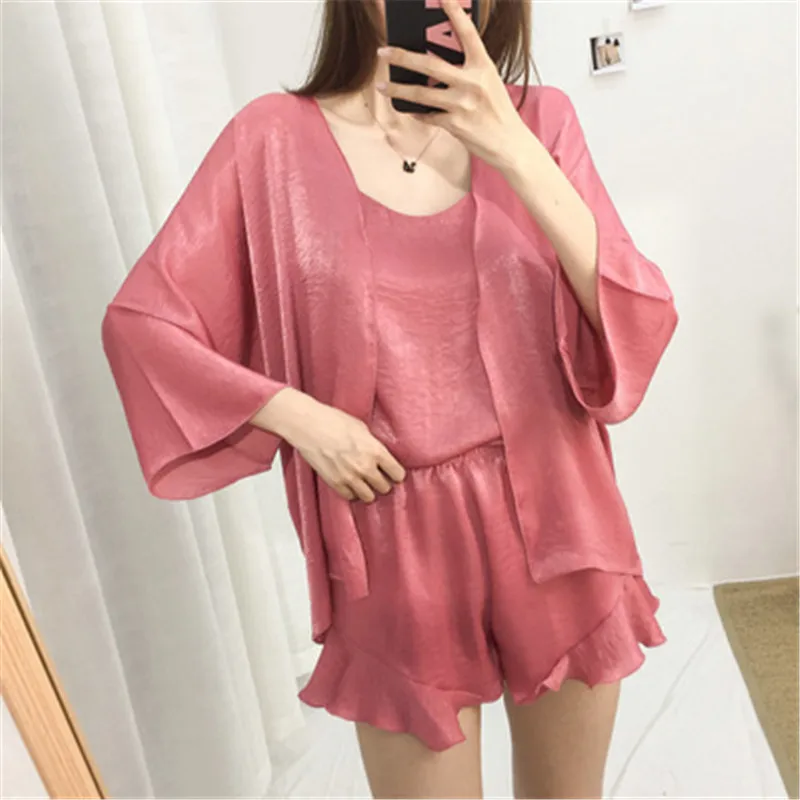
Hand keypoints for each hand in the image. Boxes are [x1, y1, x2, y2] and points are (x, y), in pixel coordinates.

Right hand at [255, 388, 406, 502]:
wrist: (308, 426)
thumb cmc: (333, 421)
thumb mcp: (361, 428)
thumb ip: (373, 444)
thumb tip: (379, 453)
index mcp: (375, 451)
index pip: (398, 473)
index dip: (397, 474)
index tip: (393, 473)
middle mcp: (365, 467)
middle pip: (385, 487)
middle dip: (383, 482)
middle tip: (378, 477)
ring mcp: (350, 477)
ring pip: (369, 497)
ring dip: (368, 490)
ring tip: (364, 483)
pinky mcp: (335, 483)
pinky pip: (350, 497)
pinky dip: (351, 492)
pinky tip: (350, 484)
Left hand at [375, 0, 530, 170]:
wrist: (509, 144)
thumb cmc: (498, 112)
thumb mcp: (489, 83)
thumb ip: (468, 71)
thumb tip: (436, 66)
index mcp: (484, 67)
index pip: (468, 34)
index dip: (455, 14)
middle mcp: (472, 83)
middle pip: (430, 65)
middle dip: (402, 57)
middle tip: (383, 51)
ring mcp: (461, 104)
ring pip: (420, 94)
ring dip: (397, 90)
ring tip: (381, 86)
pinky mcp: (454, 124)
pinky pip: (427, 115)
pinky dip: (417, 112)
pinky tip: (408, 109)